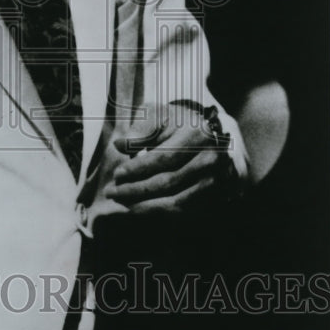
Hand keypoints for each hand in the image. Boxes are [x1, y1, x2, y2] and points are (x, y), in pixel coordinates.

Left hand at [101, 103, 241, 215]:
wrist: (207, 138)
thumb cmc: (176, 125)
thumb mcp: (159, 116)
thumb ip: (141, 128)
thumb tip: (119, 144)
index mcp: (198, 133)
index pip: (164, 157)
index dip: (138, 168)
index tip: (117, 175)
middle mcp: (212, 159)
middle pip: (169, 182)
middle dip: (135, 190)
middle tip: (112, 192)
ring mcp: (217, 181)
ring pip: (176, 202)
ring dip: (144, 206)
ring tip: (121, 202)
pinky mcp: (215, 198)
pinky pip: (184, 212)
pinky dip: (159, 213)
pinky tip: (139, 208)